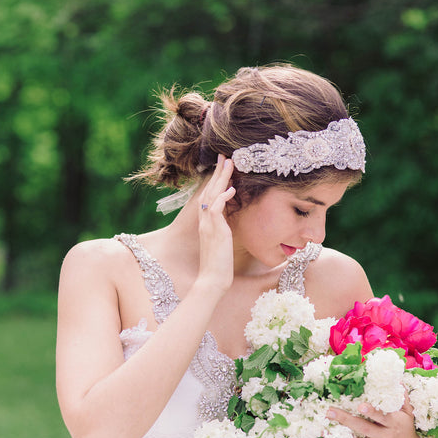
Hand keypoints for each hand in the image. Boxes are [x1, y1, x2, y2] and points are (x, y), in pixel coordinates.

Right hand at [195, 154, 236, 293]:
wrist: (212, 281)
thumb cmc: (219, 266)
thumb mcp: (222, 243)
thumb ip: (223, 230)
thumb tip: (230, 223)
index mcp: (206, 224)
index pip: (209, 197)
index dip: (215, 181)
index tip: (222, 167)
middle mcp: (205, 222)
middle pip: (209, 191)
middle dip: (218, 173)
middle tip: (225, 156)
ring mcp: (209, 226)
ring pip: (212, 196)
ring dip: (221, 178)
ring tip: (229, 163)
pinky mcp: (216, 232)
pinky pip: (216, 210)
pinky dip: (223, 198)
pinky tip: (231, 189)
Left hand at [326, 398, 420, 437]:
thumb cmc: (404, 429)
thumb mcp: (407, 414)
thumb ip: (402, 398)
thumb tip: (398, 381)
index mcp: (392, 423)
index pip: (381, 416)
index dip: (371, 412)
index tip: (360, 406)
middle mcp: (385, 437)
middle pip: (363, 428)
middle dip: (346, 419)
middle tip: (330, 412)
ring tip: (326, 433)